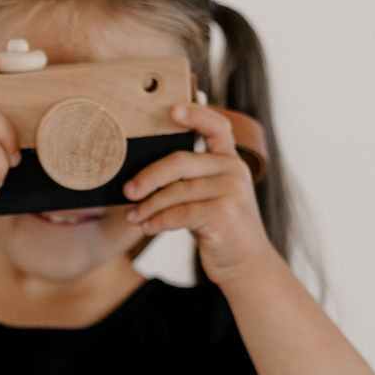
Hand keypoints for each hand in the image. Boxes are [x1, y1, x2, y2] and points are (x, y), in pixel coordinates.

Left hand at [122, 103, 275, 285]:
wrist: (246, 264)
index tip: (171, 110)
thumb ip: (190, 180)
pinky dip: (158, 221)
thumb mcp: (210, 197)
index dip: (195, 114)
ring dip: (148, 205)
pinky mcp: (223, 214)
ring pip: (176, 191)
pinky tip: (147, 227)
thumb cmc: (219, 229)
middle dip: (148, 176)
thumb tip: (141, 176)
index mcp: (230, 160)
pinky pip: (179, 213)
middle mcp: (233, 170)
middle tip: (128, 190)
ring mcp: (231, 191)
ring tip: (133, 216)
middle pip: (181, 161)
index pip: (217, 126)